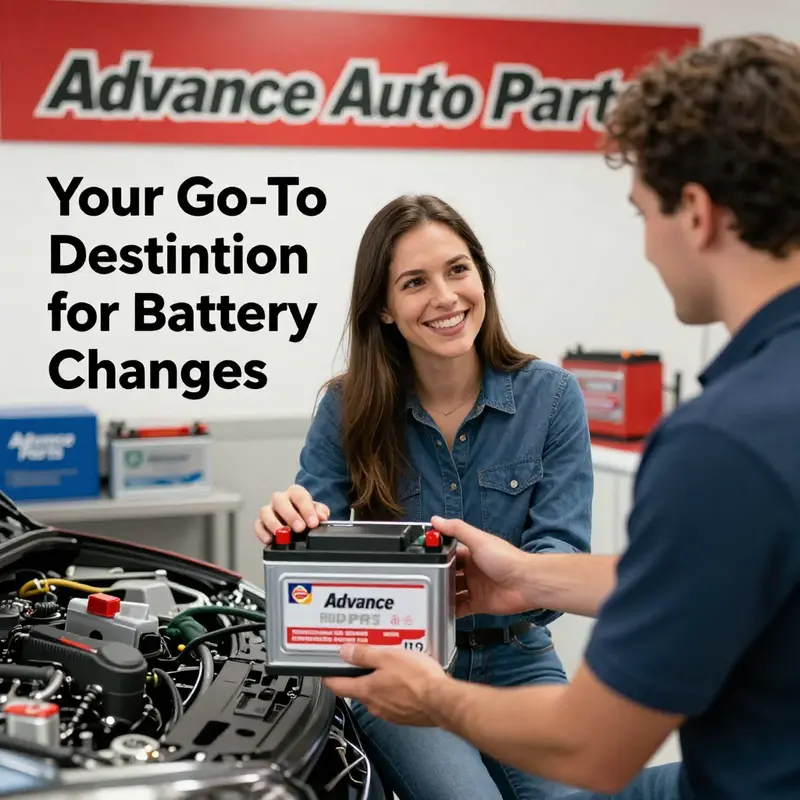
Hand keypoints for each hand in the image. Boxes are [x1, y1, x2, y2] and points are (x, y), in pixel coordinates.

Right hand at [254, 484, 329, 543]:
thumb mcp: (317, 511)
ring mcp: (269, 510)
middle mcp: (280, 499)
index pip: (299, 496)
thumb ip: (320, 512)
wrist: (300, 519)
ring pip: (265, 512)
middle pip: (280, 501)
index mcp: (295, 492)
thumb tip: (321, 517)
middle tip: (300, 528)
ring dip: (274, 523)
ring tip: (284, 534)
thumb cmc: (306, 513)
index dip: (307, 509)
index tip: (313, 523)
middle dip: (290, 515)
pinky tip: (270, 540)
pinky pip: (257, 525)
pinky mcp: (261, 522)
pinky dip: (262, 533)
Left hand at [323, 644, 448, 726]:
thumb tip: (344, 651)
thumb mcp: (388, 657)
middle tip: (365, 659)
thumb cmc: (417, 678)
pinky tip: (405, 680)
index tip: (324, 672)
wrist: (443, 702)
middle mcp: (374, 705)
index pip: (337, 687)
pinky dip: (394, 690)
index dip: (328, 678)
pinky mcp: (405, 716)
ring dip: (379, 682)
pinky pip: (393, 701)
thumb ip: (365, 655)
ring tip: (389, 665)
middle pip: (358, 690)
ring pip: (377, 695)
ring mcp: (390, 713)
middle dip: (359, 675)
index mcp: (366, 691)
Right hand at [431, 516, 534, 616]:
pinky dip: (452, 610)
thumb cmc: (505, 559)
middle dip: (438, 576)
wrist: (526, 583)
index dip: (437, 555)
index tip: (420, 558)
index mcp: (472, 552)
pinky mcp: (479, 604)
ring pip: (454, 591)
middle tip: (421, 581)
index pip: (450, 553)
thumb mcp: (479, 540)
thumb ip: (457, 530)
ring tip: (427, 597)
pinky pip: (461, 608)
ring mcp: (475, 587)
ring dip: (443, 594)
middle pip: (450, 573)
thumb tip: (436, 520)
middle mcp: (473, 570)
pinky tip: (441, 611)